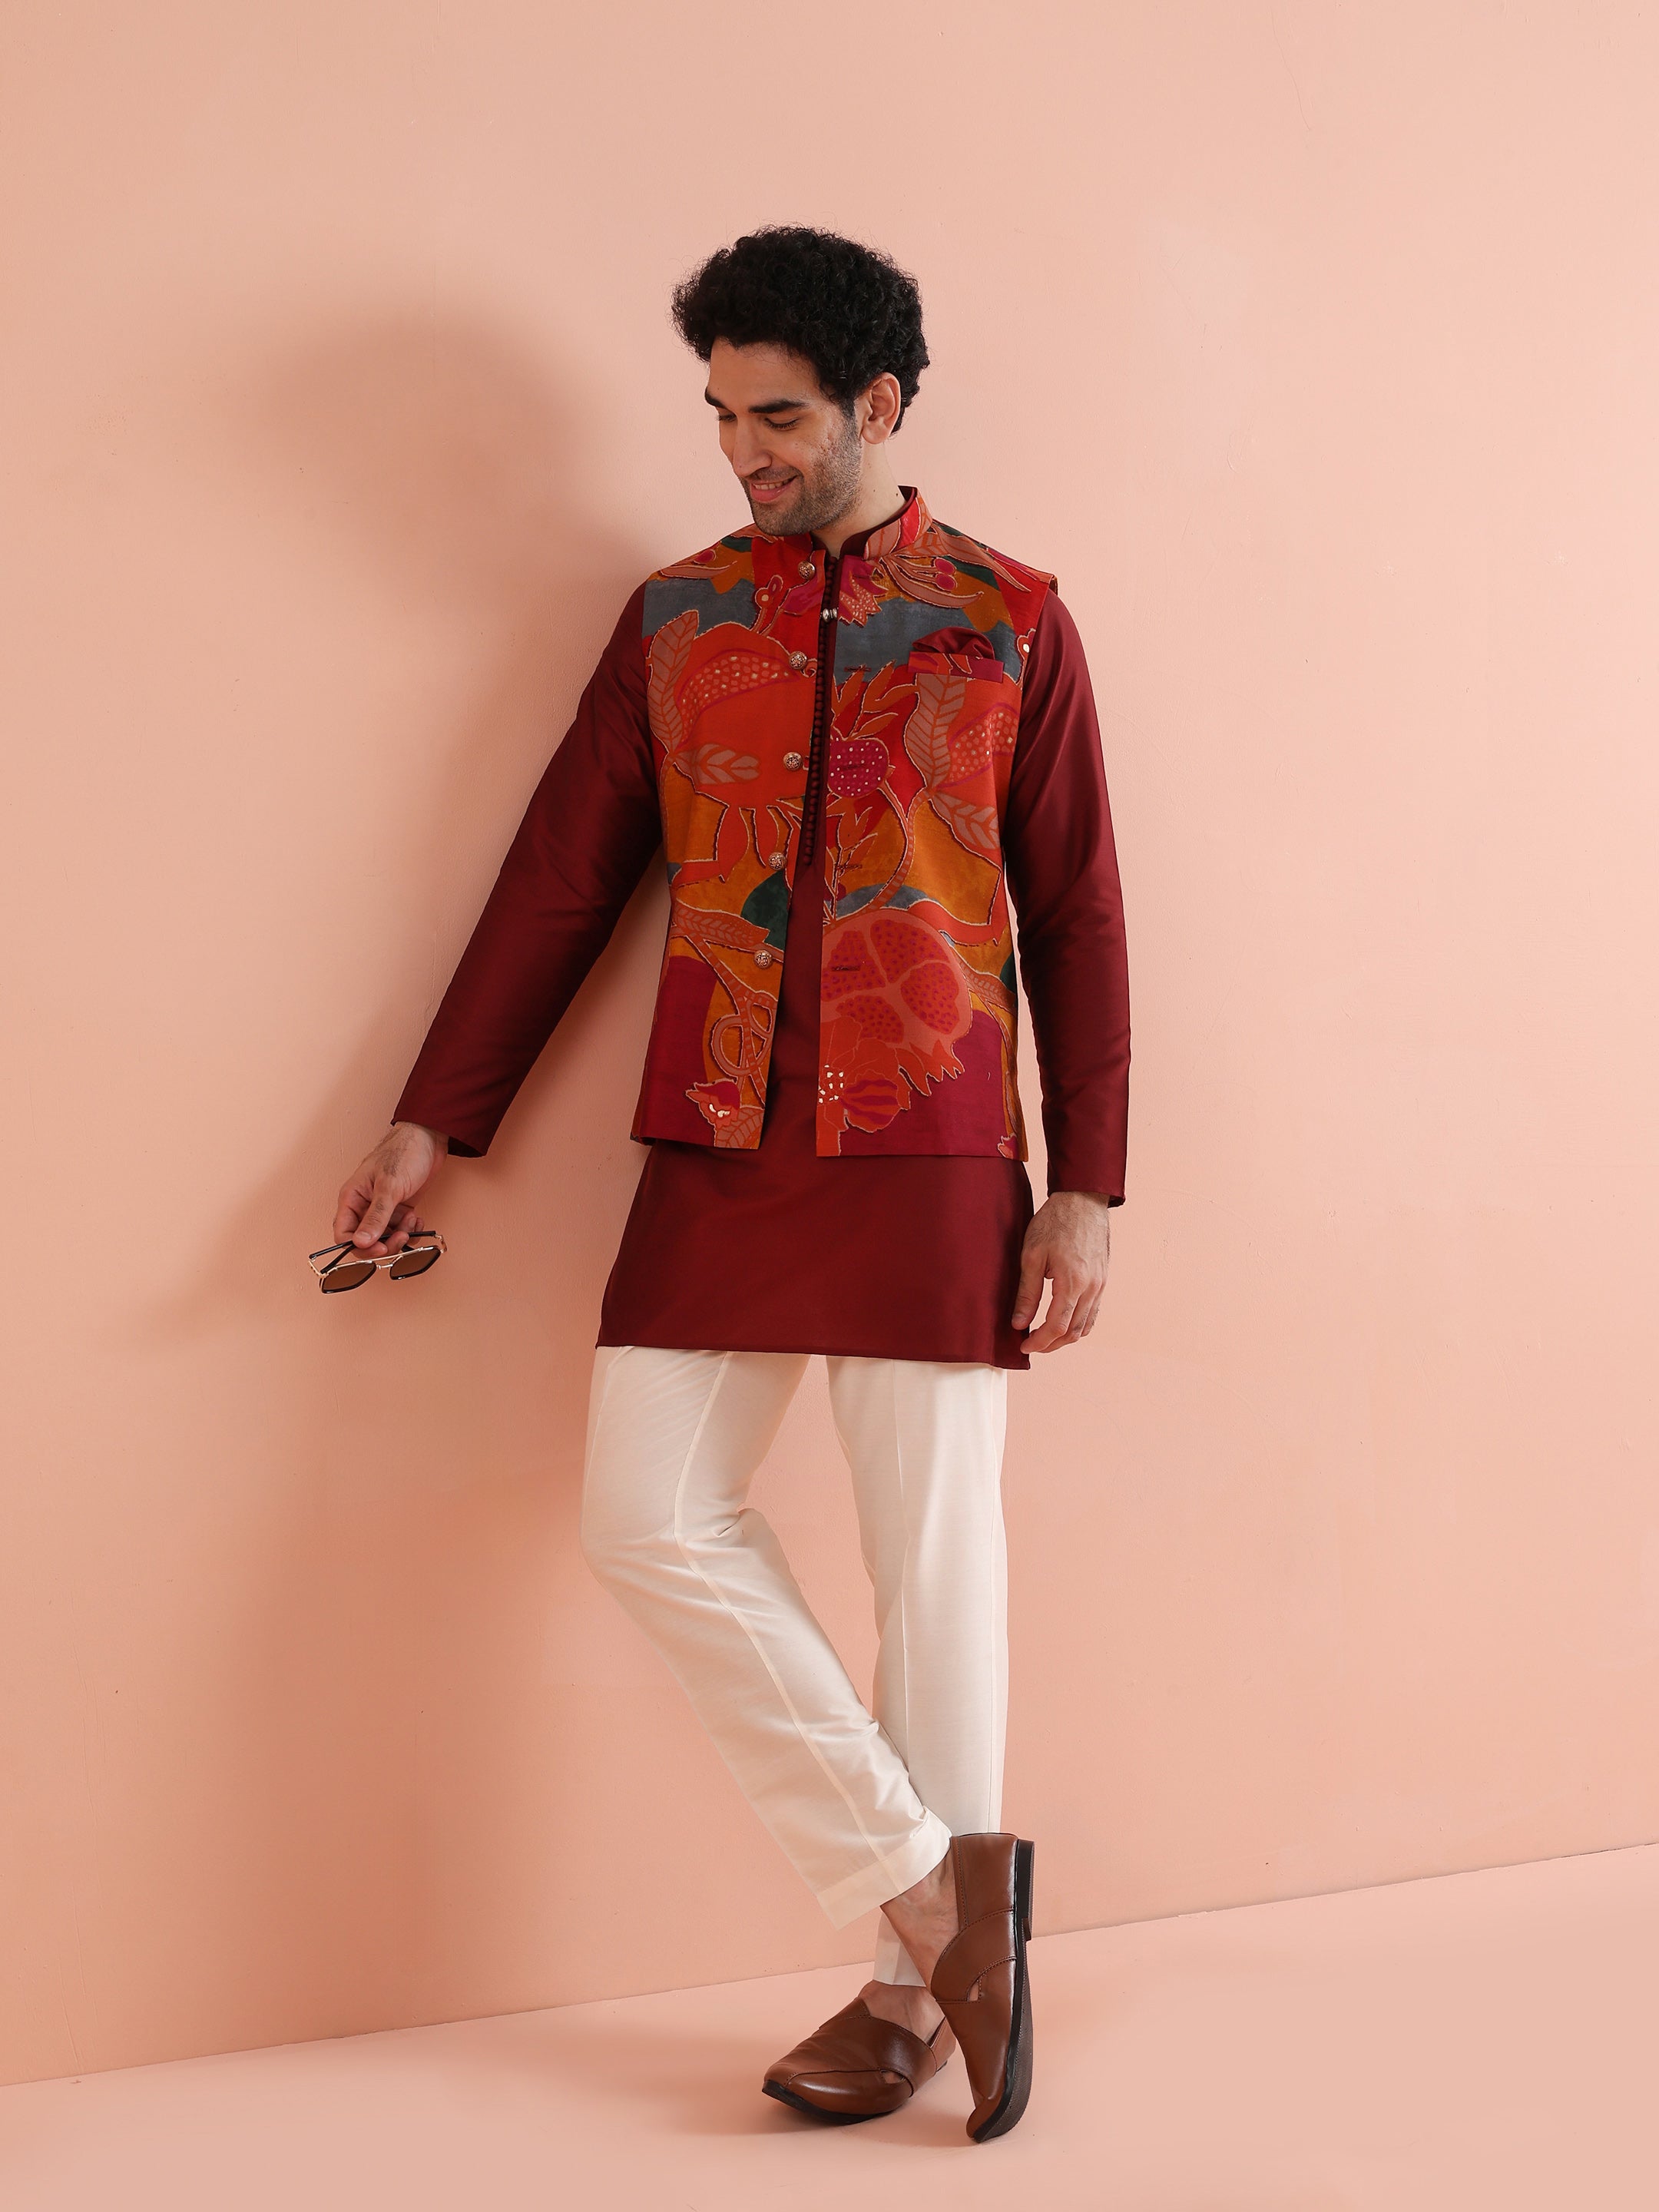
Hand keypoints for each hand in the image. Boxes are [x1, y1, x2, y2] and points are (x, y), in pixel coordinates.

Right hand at [332, 1122, 446, 1255]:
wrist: (428, 1137)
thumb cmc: (403, 1152)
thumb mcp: (389, 1186)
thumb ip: (376, 1217)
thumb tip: (361, 1243)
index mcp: (352, 1198)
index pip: (344, 1234)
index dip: (359, 1247)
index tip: (380, 1249)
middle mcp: (364, 1206)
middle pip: (366, 1240)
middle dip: (385, 1244)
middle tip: (402, 1237)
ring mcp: (382, 1208)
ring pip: (385, 1237)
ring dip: (401, 1236)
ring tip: (412, 1221)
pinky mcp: (399, 1208)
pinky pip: (400, 1230)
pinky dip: (410, 1231)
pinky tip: (418, 1220)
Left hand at [1012, 1190, 1113, 1352]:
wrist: (1083, 1200)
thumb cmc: (1055, 1222)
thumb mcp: (1032, 1255)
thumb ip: (1027, 1293)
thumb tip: (1019, 1323)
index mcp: (1072, 1283)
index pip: (1057, 1326)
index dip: (1039, 1342)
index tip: (1024, 1346)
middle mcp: (1091, 1288)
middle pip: (1074, 1332)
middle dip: (1051, 1344)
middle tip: (1032, 1344)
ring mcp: (1100, 1285)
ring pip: (1086, 1326)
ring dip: (1066, 1337)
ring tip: (1045, 1336)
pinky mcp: (1103, 1280)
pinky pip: (1093, 1312)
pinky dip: (1079, 1325)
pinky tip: (1064, 1322)